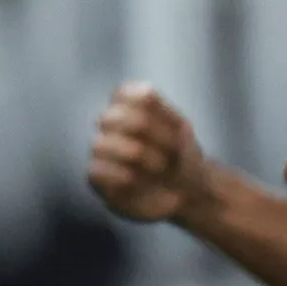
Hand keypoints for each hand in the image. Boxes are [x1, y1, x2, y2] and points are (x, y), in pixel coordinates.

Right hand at [87, 84, 215, 224]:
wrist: (191, 193)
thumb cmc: (182, 158)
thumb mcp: (182, 131)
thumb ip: (162, 110)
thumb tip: (146, 92)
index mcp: (127, 110)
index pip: (122, 94)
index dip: (149, 107)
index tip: (176, 125)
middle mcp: (110, 130)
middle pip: (110, 117)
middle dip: (147, 131)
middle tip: (173, 149)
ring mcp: (102, 154)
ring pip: (99, 144)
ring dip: (137, 154)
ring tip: (161, 167)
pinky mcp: (99, 181)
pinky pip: (96, 171)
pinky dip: (120, 174)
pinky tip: (137, 178)